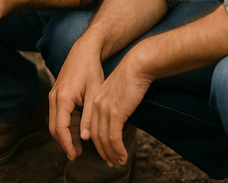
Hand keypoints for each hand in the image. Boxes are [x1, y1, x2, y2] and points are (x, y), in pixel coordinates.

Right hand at [48, 38, 104, 160]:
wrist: (84, 51)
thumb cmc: (91, 70)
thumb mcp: (94, 94)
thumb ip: (88, 117)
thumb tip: (86, 138)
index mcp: (63, 98)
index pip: (60, 128)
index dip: (67, 144)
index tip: (74, 156)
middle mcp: (54, 97)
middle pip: (54, 127)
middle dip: (64, 142)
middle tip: (76, 155)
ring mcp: (54, 94)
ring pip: (54, 121)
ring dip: (64, 134)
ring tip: (78, 147)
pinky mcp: (56, 93)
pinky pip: (57, 114)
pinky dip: (65, 125)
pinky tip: (77, 131)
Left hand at [88, 51, 150, 166]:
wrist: (137, 66)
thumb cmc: (131, 78)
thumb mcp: (117, 93)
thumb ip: (112, 106)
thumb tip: (117, 119)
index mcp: (95, 100)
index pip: (91, 126)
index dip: (96, 142)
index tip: (103, 152)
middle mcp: (96, 105)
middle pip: (94, 135)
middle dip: (102, 151)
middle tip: (110, 162)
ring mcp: (104, 109)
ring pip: (103, 138)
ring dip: (111, 153)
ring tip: (118, 162)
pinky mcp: (115, 112)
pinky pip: (113, 136)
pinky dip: (117, 149)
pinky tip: (122, 156)